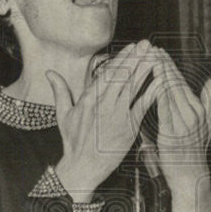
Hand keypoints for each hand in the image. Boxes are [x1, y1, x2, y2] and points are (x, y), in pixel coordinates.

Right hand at [47, 41, 158, 201]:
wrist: (83, 167)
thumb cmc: (74, 142)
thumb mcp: (63, 115)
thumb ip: (60, 91)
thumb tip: (50, 73)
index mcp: (89, 99)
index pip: (107, 73)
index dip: (122, 58)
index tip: (132, 46)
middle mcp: (104, 104)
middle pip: (123, 76)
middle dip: (136, 58)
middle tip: (148, 44)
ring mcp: (118, 116)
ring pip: (134, 88)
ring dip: (145, 71)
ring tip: (155, 57)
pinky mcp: (128, 128)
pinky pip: (142, 107)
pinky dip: (152, 94)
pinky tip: (160, 82)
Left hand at [151, 54, 210, 211]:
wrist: (190, 175)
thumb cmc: (193, 151)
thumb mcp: (207, 125)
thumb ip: (210, 102)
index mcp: (198, 109)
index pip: (182, 81)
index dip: (170, 65)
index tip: (160, 52)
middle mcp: (193, 113)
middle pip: (176, 82)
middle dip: (164, 64)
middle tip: (152, 49)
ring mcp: (184, 123)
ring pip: (171, 92)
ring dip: (160, 74)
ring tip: (150, 60)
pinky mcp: (173, 133)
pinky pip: (166, 109)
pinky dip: (159, 94)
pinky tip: (152, 84)